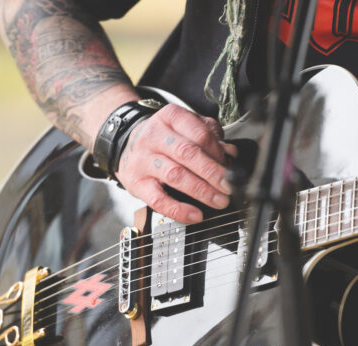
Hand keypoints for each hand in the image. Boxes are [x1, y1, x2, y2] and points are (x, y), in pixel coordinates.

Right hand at [116, 104, 237, 223]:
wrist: (127, 145)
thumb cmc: (164, 138)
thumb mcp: (185, 128)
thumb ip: (209, 137)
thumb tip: (230, 155)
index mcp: (171, 117)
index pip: (200, 134)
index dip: (218, 153)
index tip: (230, 167)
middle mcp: (154, 136)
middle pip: (188, 154)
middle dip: (213, 173)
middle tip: (229, 187)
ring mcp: (143, 159)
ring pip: (175, 175)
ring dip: (202, 191)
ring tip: (219, 200)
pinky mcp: (136, 182)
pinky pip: (158, 199)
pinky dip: (179, 209)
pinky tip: (195, 215)